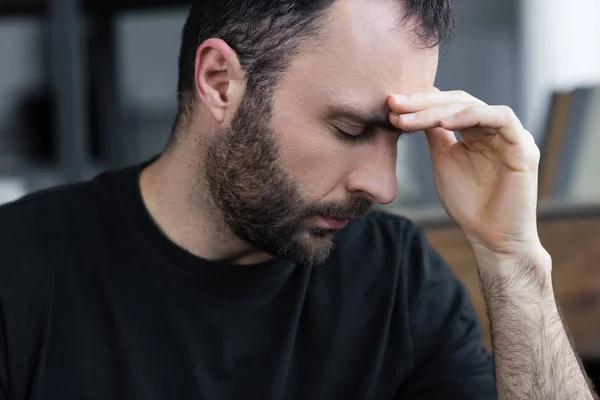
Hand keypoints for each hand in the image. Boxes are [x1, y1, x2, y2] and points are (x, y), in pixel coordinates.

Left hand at [388, 90, 542, 258]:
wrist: (490, 237)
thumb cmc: (469, 202)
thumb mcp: (443, 160)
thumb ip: (435, 134)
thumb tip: (413, 109)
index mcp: (477, 130)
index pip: (447, 105)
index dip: (419, 103)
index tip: (390, 106)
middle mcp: (495, 127)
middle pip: (458, 100)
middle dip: (423, 102)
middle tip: (394, 104)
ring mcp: (511, 135)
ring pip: (473, 106)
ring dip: (438, 110)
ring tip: (409, 117)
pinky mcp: (523, 147)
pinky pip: (500, 118)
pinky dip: (471, 116)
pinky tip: (444, 123)